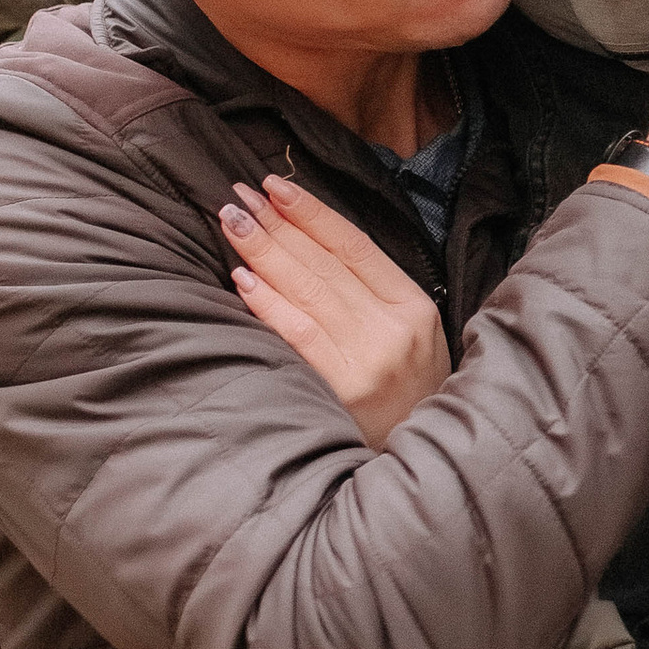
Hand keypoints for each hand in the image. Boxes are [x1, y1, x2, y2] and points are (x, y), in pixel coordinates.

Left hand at [221, 175, 450, 446]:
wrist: (417, 464)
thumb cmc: (405, 400)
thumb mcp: (408, 341)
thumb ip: (370, 297)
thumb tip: (302, 245)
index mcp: (414, 308)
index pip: (355, 245)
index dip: (312, 212)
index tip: (274, 185)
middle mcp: (393, 328)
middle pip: (324, 263)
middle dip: (276, 223)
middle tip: (236, 195)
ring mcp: (368, 359)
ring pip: (307, 290)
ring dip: (264, 250)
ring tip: (231, 221)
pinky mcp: (340, 388)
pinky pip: (297, 333)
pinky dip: (268, 302)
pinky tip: (242, 278)